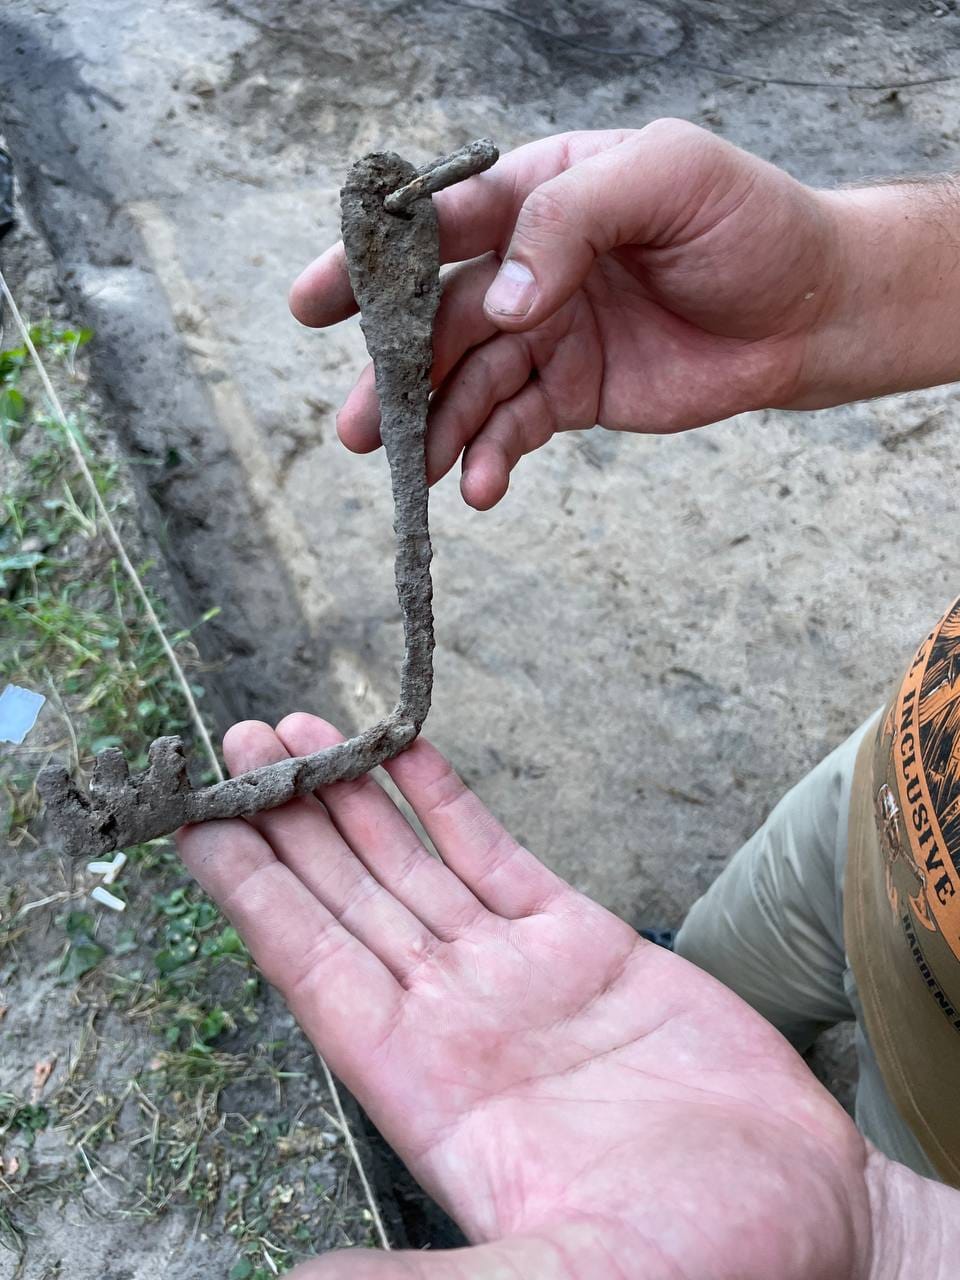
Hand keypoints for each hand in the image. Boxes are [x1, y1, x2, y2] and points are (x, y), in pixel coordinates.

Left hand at [177, 713, 911, 1278]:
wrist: (809, 1217)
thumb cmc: (697, 1264)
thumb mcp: (559, 1278)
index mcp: (421, 1086)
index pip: (308, 968)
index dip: (251, 894)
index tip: (197, 828)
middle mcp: (452, 1014)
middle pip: (345, 894)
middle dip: (286, 820)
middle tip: (234, 745)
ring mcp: (514, 970)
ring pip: (409, 861)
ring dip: (351, 794)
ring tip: (293, 730)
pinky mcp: (583, 939)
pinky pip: (495, 852)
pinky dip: (446, 799)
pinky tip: (403, 752)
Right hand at [290, 122, 849, 509]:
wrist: (808, 309)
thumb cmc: (747, 225)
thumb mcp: (667, 180)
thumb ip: (573, 221)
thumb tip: (502, 303)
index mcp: (540, 193)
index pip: (445, 223)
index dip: (375, 261)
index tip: (315, 301)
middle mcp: (531, 265)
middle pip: (442, 318)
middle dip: (393, 369)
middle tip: (353, 422)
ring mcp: (546, 333)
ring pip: (469, 383)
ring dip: (433, 427)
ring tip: (404, 466)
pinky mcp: (570, 394)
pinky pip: (514, 427)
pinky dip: (489, 457)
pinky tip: (477, 487)